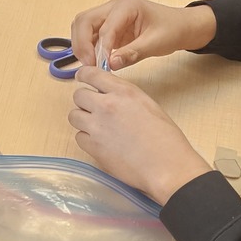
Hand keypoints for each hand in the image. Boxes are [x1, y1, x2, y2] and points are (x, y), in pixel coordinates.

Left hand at [69, 66, 210, 204]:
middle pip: (78, 95)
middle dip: (85, 101)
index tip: (83, 79)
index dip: (84, 76)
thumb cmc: (166, 138)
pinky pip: (79, 138)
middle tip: (95, 109)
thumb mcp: (147, 105)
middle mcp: (106, 105)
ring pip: (74, 116)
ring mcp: (97, 127)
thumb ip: (125, 97)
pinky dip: (87, 139)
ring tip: (98, 128)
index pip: (91, 74)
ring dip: (83, 120)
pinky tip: (101, 143)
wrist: (167, 166)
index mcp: (123, 91)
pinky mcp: (93, 147)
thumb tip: (110, 96)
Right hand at [70, 0, 216, 70]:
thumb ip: (132, 53)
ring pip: (83, 27)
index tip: (101, 66)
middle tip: (89, 66)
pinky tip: (94, 62)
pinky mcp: (109, 27)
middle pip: (85, 21)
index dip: (101, 48)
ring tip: (90, 65)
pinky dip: (88, 48)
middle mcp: (114, 6)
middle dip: (82, 44)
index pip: (105, 27)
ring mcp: (109, 16)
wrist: (181, 27)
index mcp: (127, 5)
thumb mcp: (156, 43)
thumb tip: (110, 64)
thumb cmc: (172, 29)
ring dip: (82, 46)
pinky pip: (90, 35)